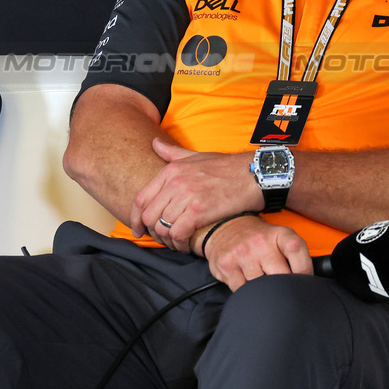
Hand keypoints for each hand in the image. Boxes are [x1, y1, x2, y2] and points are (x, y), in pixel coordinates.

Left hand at [132, 139, 261, 251]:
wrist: (253, 174)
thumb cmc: (225, 167)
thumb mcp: (195, 155)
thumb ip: (171, 153)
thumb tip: (154, 144)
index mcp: (170, 170)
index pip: (141, 198)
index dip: (135, 217)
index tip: (138, 229)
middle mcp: (174, 182)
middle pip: (149, 215)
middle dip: (151, 232)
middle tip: (160, 240)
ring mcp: (186, 196)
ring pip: (162, 227)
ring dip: (167, 240)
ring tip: (175, 243)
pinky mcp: (199, 211)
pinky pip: (178, 233)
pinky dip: (179, 243)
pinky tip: (186, 245)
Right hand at [203, 215, 311, 290]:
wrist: (226, 226)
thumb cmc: (258, 237)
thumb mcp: (280, 237)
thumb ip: (295, 255)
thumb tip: (309, 283)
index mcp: (279, 234)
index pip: (296, 249)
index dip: (304, 270)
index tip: (303, 282)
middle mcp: (260, 242)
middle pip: (280, 277)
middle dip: (282, 286)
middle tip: (280, 286)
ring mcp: (242, 253)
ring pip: (260, 287)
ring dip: (261, 289)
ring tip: (259, 278)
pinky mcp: (226, 264)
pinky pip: (241, 289)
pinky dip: (244, 290)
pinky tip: (244, 278)